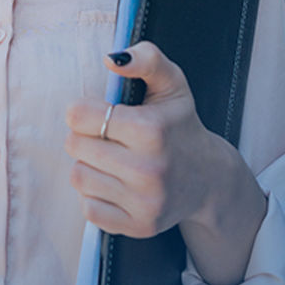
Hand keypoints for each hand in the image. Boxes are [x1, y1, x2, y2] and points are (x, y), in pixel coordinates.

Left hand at [63, 41, 239, 238]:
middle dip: (85, 136)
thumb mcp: (171, 83)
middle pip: (74, 146)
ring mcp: (145, 202)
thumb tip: (111, 59)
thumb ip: (146, 58)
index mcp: (151, 129)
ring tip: (113, 159)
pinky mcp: (139, 226)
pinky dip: (96, 195)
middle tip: (108, 136)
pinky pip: (89, 209)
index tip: (100, 112)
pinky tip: (117, 184)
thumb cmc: (180, 124)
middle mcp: (148, 169)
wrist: (209, 178)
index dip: (83, 110)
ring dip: (89, 165)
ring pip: (79, 177)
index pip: (78, 116)